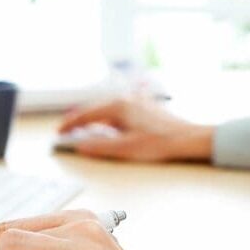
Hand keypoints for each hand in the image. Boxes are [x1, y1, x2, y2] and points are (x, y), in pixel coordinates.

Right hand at [58, 98, 214, 161]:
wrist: (189, 139)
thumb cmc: (161, 143)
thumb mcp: (126, 149)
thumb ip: (100, 147)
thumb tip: (81, 146)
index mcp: (119, 107)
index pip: (87, 114)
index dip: (71, 124)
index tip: (59, 132)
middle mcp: (126, 100)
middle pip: (95, 109)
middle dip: (79, 120)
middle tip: (66, 130)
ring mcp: (136, 102)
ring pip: (107, 110)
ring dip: (93, 119)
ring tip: (83, 129)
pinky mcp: (144, 109)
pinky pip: (119, 111)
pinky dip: (107, 119)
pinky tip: (108, 127)